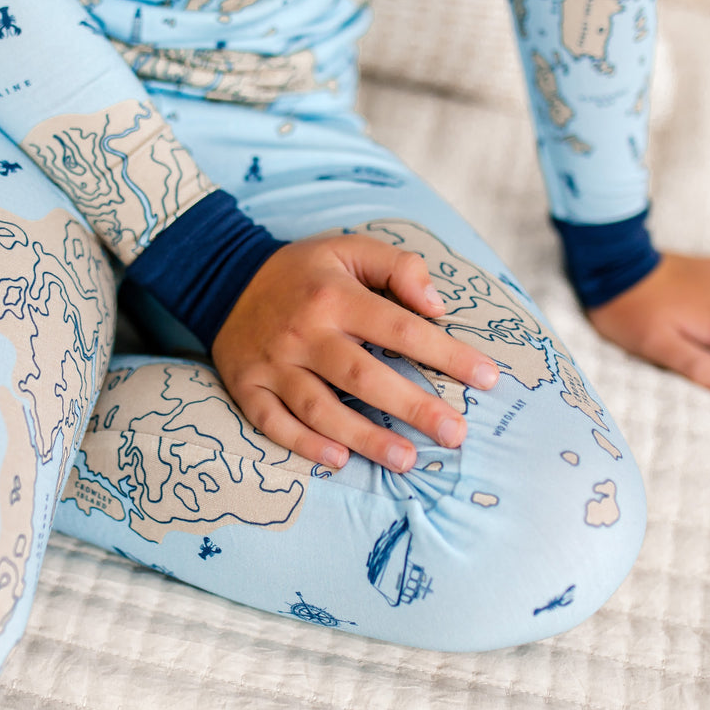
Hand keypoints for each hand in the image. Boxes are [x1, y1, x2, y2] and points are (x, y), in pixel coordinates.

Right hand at [211, 235, 502, 472]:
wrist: (222, 278)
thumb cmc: (302, 271)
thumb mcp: (348, 248)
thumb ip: (398, 268)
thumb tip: (438, 307)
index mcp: (334, 296)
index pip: (399, 329)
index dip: (446, 354)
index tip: (487, 378)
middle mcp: (303, 333)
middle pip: (363, 376)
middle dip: (413, 407)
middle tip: (454, 435)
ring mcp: (272, 364)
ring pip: (320, 408)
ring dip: (364, 438)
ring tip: (406, 461)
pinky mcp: (247, 387)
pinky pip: (274, 423)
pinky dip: (304, 445)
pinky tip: (339, 460)